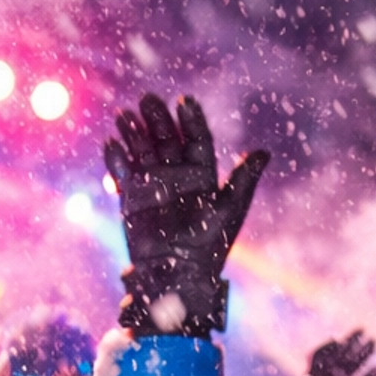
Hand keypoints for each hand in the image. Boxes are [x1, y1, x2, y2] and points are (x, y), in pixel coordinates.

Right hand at [103, 93, 267, 336]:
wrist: (178, 275)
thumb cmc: (209, 247)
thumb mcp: (230, 210)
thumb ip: (244, 179)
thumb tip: (264, 152)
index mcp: (201, 176)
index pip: (196, 139)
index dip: (190, 119)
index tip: (184, 100)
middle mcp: (177, 177)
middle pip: (166, 139)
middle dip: (157, 119)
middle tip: (147, 100)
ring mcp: (153, 186)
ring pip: (142, 151)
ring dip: (133, 133)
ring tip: (124, 115)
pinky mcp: (132, 200)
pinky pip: (122, 174)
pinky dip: (116, 160)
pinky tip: (111, 143)